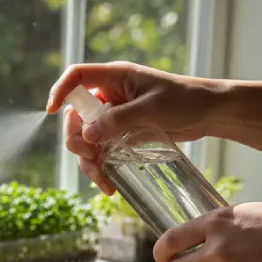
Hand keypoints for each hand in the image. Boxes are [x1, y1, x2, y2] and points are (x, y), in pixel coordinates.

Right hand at [46, 62, 223, 193]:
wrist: (210, 113)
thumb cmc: (186, 100)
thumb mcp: (152, 108)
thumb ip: (119, 120)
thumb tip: (87, 135)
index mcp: (115, 77)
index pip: (76, 77)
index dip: (60, 91)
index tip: (52, 112)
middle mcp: (110, 96)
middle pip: (76, 117)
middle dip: (78, 141)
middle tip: (90, 158)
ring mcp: (114, 116)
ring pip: (86, 139)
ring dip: (88, 161)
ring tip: (102, 180)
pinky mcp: (122, 134)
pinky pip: (101, 151)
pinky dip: (101, 168)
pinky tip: (109, 185)